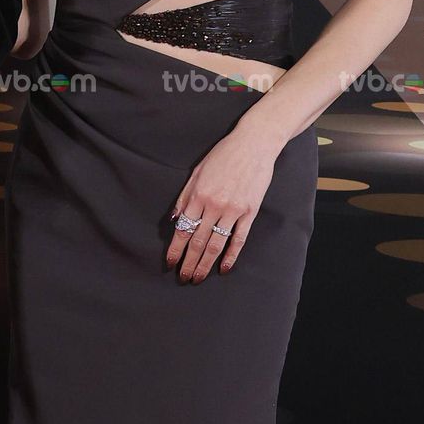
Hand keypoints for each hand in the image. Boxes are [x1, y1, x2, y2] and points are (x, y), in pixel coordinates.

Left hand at [166, 122, 279, 280]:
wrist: (253, 144)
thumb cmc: (223, 155)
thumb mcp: (196, 172)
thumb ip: (184, 197)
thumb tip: (172, 219)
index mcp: (198, 195)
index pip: (183, 229)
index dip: (175, 249)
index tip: (169, 263)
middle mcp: (214, 205)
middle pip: (198, 241)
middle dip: (188, 262)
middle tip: (183, 278)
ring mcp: (233, 210)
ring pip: (216, 245)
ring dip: (205, 264)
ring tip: (198, 278)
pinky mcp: (250, 212)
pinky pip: (239, 239)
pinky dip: (231, 256)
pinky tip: (224, 268)